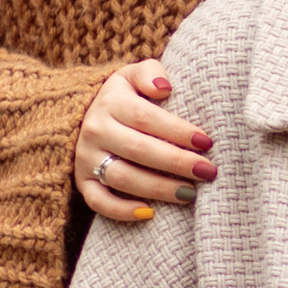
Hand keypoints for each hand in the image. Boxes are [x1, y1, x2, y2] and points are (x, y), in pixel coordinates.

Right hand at [77, 62, 214, 224]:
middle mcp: (95, 130)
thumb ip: (150, 73)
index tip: (206, 142)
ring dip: (158, 189)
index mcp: (111, 102)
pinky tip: (150, 213)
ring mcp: (86, 158)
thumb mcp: (132, 75)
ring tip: (191, 193)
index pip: (146, 118)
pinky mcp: (82, 181)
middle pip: (138, 149)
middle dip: (177, 162)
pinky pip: (97, 201)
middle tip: (208, 171)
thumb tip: (164, 88)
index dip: (178, 131)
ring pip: (122, 177)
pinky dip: (120, 211)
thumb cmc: (123, 98)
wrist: (80, 115)